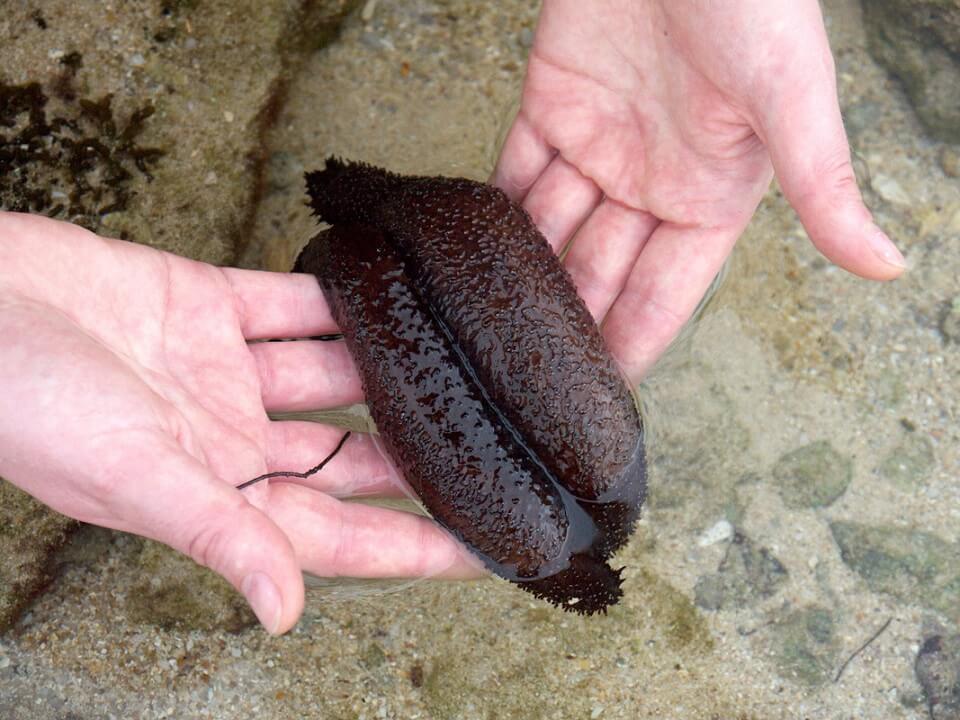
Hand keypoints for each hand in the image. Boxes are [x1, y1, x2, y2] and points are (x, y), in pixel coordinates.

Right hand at [0, 212, 479, 634]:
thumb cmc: (25, 405)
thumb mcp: (130, 478)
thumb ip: (216, 536)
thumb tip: (285, 613)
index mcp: (219, 493)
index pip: (340, 532)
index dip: (414, 544)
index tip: (485, 549)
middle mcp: (230, 437)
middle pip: (350, 455)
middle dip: (419, 455)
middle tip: (500, 449)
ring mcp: (221, 370)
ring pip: (332, 373)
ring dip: (391, 367)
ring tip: (466, 362)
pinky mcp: (207, 305)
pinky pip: (292, 303)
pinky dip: (338, 297)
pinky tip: (394, 292)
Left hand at [494, 0, 905, 382]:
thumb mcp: (791, 99)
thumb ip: (824, 185)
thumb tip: (889, 265)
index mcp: (710, 197)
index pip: (663, 292)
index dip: (632, 343)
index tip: (600, 396)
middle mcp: (650, 183)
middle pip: (597, 271)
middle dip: (565, 321)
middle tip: (523, 377)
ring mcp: (597, 147)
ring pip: (550, 229)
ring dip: (519, 276)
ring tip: (484, 330)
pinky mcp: (550, 107)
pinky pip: (516, 171)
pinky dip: (493, 210)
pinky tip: (468, 256)